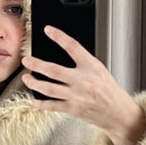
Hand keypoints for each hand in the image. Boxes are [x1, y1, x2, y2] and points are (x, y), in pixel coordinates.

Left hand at [21, 26, 145, 144]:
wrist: (119, 114)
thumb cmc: (110, 92)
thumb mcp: (101, 71)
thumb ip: (83, 63)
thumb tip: (63, 54)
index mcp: (92, 67)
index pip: (73, 47)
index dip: (59, 37)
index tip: (48, 30)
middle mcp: (83, 81)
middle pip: (54, 70)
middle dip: (37, 65)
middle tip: (26, 60)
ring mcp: (77, 96)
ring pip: (49, 89)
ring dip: (34, 83)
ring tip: (26, 78)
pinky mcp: (73, 109)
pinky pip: (52, 106)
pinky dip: (40, 103)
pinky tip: (31, 100)